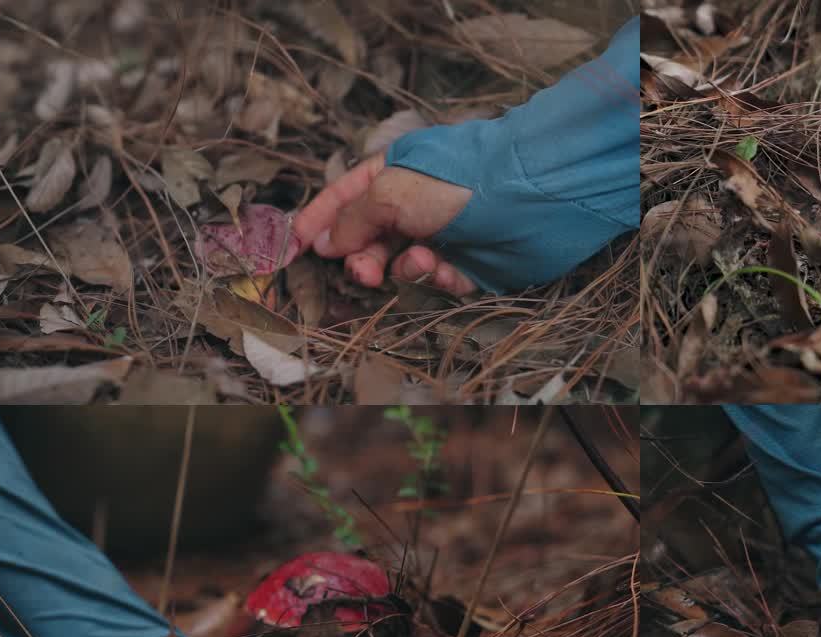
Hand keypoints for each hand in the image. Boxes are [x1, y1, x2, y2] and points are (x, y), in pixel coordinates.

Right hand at [292, 153, 477, 296]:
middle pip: (372, 238)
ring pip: (404, 263)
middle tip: (364, 273)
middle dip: (363, 258)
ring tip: (420, 262)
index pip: (344, 198)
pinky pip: (441, 280)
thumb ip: (353, 219)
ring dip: (404, 268)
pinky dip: (439, 279)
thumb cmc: (453, 183)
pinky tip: (446, 270)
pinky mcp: (471, 263)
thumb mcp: (390, 192)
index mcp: (394, 173)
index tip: (292, 250)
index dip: (317, 222)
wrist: (527, 197)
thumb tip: (327, 242)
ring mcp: (444, 233)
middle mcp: (416, 203)